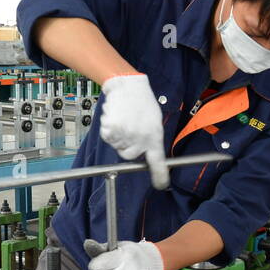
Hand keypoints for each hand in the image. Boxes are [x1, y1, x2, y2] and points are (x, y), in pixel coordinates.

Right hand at [98, 73, 168, 188]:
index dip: (159, 175)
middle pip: (130, 155)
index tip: (160, 184)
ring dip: (118, 136)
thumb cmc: (142, 101)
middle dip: (127, 146)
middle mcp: (141, 138)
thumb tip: (146, 153)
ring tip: (124, 119)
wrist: (127, 85)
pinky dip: (109, 129)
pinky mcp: (112, 130)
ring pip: (117, 146)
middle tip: (129, 129)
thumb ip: (151, 138)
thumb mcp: (154, 120)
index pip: (158, 161)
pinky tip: (116, 117)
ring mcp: (126, 135)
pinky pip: (108, 137)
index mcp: (155, 136)